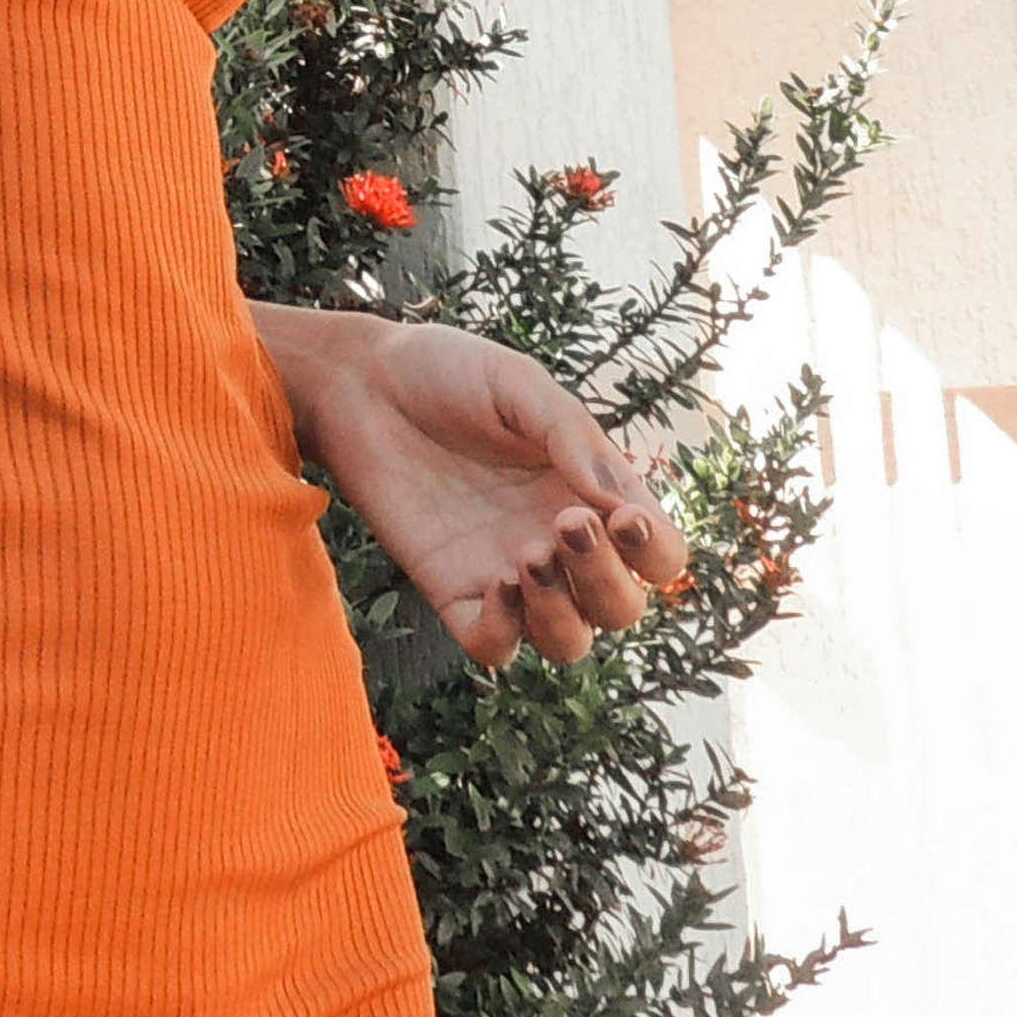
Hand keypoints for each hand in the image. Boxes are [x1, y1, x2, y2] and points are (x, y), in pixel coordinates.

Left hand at [291, 314, 688, 668]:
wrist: (358, 382)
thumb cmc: (444, 372)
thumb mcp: (518, 385)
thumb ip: (571, 437)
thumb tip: (621, 503)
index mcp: (590, 493)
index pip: (658, 553)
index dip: (658, 553)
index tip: (625, 520)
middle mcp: (557, 541)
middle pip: (620, 608)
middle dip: (607, 580)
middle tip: (566, 526)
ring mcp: (507, 571)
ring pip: (567, 640)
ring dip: (564, 614)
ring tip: (528, 558)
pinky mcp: (452, 590)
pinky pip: (494, 645)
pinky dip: (506, 631)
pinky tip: (495, 582)